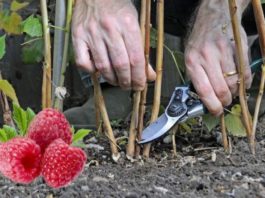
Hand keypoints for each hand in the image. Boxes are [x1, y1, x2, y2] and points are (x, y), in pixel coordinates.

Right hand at [72, 0, 155, 89]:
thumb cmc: (118, 8)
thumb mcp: (135, 24)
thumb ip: (142, 50)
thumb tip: (149, 74)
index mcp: (128, 24)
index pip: (135, 58)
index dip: (139, 77)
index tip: (140, 85)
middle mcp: (109, 29)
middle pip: (120, 65)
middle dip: (126, 81)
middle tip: (129, 86)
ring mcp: (91, 33)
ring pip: (103, 66)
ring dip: (112, 79)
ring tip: (117, 81)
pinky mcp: (77, 36)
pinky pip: (83, 62)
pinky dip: (92, 71)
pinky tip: (98, 70)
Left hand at [184, 0, 251, 115]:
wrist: (213, 17)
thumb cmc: (199, 40)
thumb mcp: (189, 57)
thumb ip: (195, 77)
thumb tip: (202, 99)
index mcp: (192, 62)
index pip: (203, 90)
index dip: (211, 105)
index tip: (215, 112)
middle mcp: (206, 57)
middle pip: (221, 89)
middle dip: (224, 101)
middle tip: (224, 103)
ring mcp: (223, 52)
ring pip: (233, 83)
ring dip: (234, 92)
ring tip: (230, 91)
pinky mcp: (238, 48)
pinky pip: (245, 72)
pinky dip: (245, 83)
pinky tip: (241, 83)